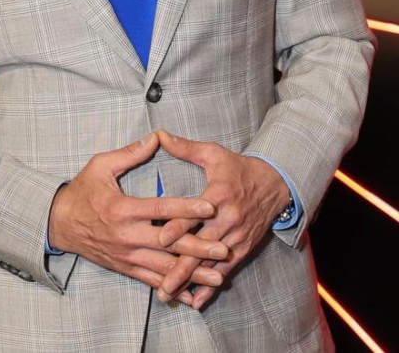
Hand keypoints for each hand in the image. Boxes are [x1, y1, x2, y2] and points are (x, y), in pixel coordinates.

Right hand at [48, 132, 228, 304]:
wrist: (58, 223)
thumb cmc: (81, 190)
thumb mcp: (100, 165)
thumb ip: (130, 153)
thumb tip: (156, 138)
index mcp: (123, 209)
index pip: (162, 209)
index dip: (187, 208)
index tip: (210, 207)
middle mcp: (127, 236)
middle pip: (169, 245)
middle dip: (198, 248)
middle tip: (224, 250)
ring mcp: (127, 255)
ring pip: (164, 268)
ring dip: (192, 274)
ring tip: (218, 277)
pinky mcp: (125, 267)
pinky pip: (152, 281)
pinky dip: (173, 289)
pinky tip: (192, 296)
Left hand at [154, 131, 289, 308]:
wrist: (274, 184)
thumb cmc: (238, 168)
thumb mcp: (213, 154)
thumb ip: (185, 148)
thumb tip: (159, 135)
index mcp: (218, 196)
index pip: (194, 214)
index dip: (178, 228)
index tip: (160, 239)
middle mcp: (227, 220)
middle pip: (201, 247)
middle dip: (180, 268)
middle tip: (161, 284)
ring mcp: (236, 237)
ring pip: (210, 264)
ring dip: (191, 281)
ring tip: (170, 295)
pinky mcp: (242, 248)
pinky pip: (225, 270)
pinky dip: (211, 285)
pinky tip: (196, 301)